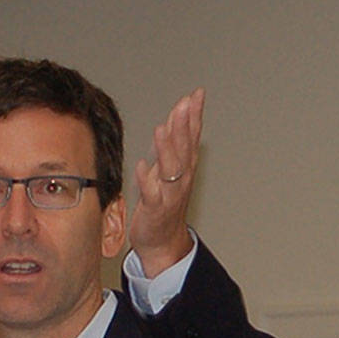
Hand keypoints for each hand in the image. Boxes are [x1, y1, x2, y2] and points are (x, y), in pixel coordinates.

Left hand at [130, 87, 203, 276]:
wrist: (162, 242)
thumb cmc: (163, 205)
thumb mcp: (167, 170)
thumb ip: (170, 145)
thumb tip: (173, 118)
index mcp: (183, 168)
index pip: (191, 137)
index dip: (194, 116)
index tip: (197, 94)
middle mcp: (180, 179)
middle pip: (184, 149)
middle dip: (184, 126)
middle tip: (186, 103)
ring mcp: (169, 194)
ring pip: (171, 169)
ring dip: (167, 149)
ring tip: (163, 128)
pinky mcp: (155, 209)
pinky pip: (151, 193)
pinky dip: (146, 179)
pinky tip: (142, 165)